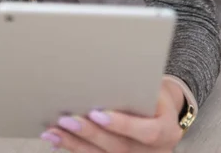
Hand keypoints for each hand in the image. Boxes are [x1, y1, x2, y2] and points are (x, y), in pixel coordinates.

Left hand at [41, 81, 183, 151]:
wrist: (164, 118)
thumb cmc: (156, 97)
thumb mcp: (156, 91)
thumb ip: (138, 90)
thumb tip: (109, 75)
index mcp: (166, 131)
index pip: (146, 132)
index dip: (122, 125)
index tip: (98, 114)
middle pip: (119, 147)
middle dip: (90, 133)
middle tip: (67, 118)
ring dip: (75, 143)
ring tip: (54, 131)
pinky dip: (74, 147)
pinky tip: (57, 139)